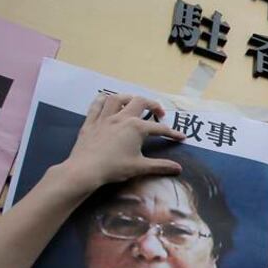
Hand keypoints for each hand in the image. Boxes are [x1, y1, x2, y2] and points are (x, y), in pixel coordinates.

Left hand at [58, 93, 185, 193]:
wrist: (86, 169)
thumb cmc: (114, 167)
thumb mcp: (140, 167)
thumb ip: (161, 166)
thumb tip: (178, 169)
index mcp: (136, 127)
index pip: (159, 129)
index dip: (172, 133)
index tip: (181, 137)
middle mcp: (122, 117)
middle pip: (140, 102)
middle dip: (152, 105)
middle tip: (159, 113)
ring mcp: (105, 118)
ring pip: (118, 98)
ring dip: (129, 97)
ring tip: (134, 102)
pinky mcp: (91, 122)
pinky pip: (96, 105)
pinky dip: (103, 100)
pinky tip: (107, 100)